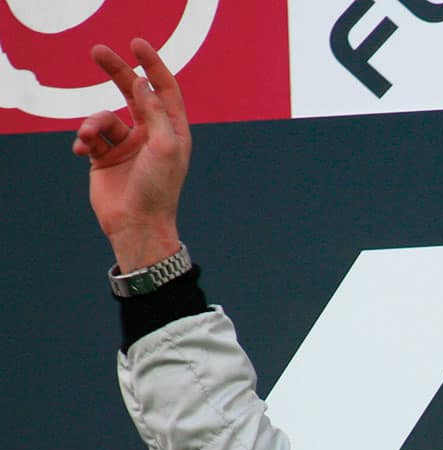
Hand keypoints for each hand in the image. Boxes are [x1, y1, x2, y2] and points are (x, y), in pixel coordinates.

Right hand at [71, 38, 190, 272]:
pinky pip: (90, 135)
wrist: (137, 224)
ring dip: (92, 124)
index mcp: (172, 130)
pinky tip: (82, 151)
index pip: (164, 89)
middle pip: (132, 93)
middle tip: (97, 50)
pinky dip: (84, 139)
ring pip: (103, 116)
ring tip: (88, 139)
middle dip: (115, 71)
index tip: (136, 44)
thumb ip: (154, 112)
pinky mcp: (105, 156)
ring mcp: (127, 145)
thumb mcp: (164, 146)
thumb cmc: (159, 188)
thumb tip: (142, 82)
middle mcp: (151, 134)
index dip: (152, 65)